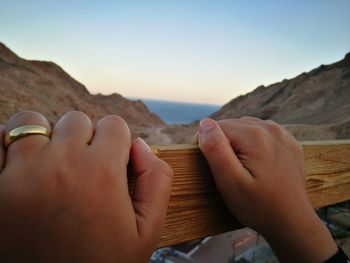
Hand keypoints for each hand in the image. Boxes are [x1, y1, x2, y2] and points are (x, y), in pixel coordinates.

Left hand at [0, 111, 172, 262]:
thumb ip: (157, 181)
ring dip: (44, 138)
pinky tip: (19, 165)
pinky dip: (6, 145)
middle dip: (84, 140)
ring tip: (48, 166)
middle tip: (81, 171)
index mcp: (101, 174)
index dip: (116, 144)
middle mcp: (60, 165)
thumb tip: (140, 145)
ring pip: (33, 122)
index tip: (110, 164)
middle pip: (76, 120)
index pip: (114, 125)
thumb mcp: (146, 232)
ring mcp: (18, 172)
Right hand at [197, 117, 336, 262]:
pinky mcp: (289, 143)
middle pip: (232, 125)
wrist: (292, 223)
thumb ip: (215, 149)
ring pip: (246, 128)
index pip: (217, 127)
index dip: (209, 145)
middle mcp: (270, 128)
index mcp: (254, 135)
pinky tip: (256, 163)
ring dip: (238, 143)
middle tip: (228, 171)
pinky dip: (253, 144)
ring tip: (241, 168)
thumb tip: (205, 123)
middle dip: (224, 143)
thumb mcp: (230, 181)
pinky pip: (262, 134)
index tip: (214, 168)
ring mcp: (283, 134)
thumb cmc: (258, 206)